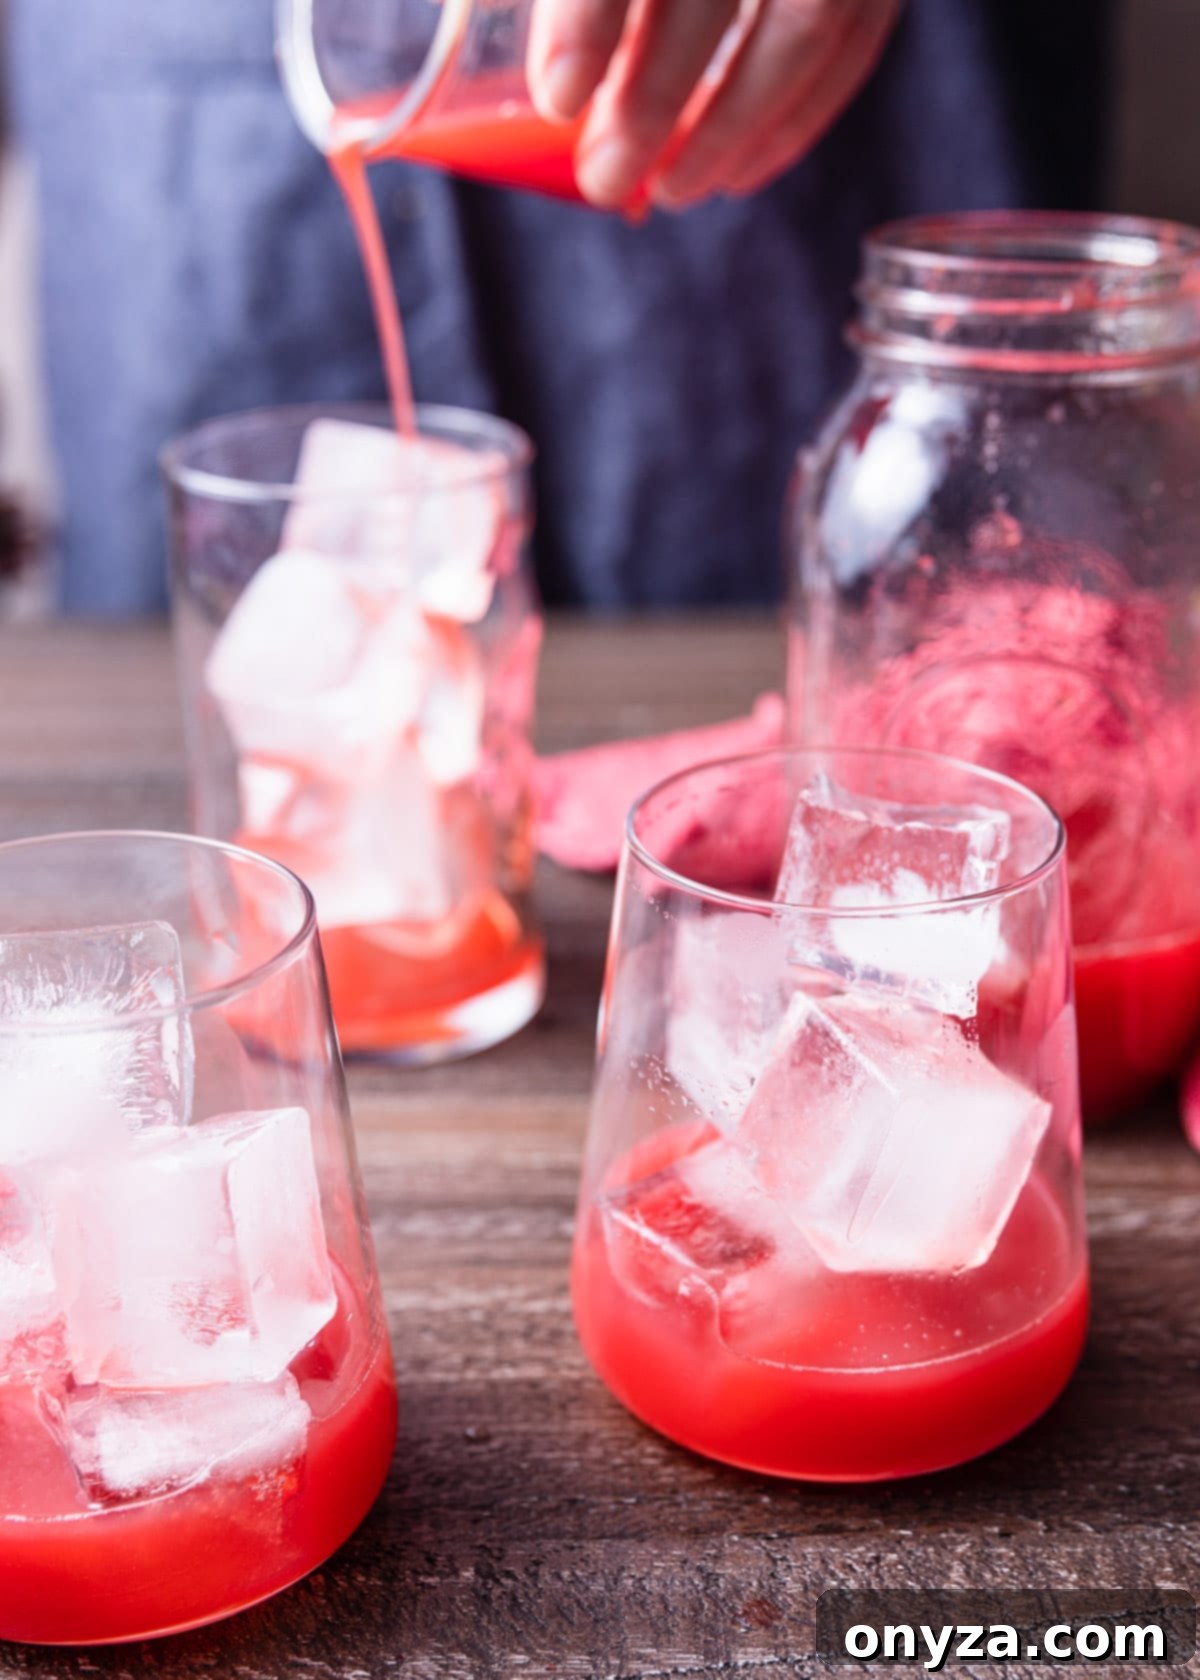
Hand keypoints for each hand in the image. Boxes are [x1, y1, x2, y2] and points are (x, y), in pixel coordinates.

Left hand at [527, 0, 902, 209]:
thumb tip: (505, 53)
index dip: (590, 14)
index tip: (558, 99)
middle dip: (656, 96)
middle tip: (603, 177)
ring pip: (806, 18)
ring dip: (734, 124)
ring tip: (670, 190)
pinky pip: (861, 32)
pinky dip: (800, 113)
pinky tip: (739, 169)